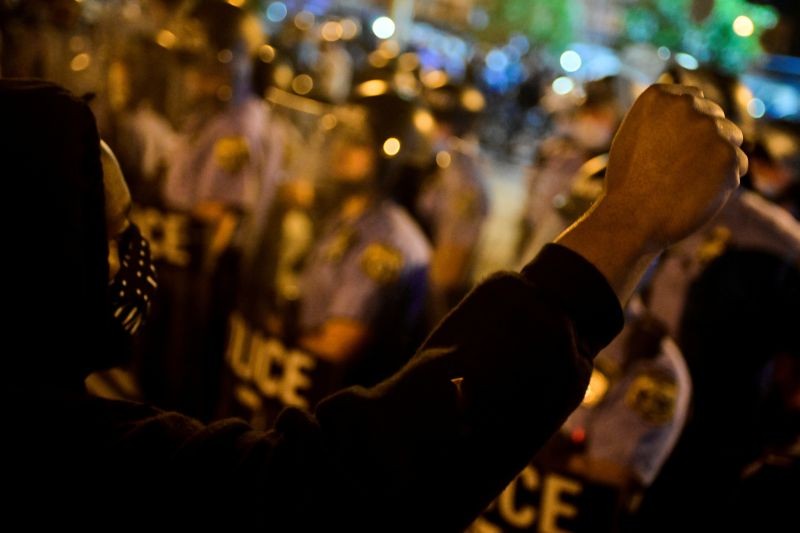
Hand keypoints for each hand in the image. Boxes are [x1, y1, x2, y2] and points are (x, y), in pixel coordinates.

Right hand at [555, 84, 746, 301]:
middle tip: (678, 169)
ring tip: (688, 181)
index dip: (685, 124)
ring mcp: (710, 128)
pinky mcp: (728, 155)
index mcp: (659, 96)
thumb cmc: (628, 182)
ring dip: (718, 156)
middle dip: (703, 140)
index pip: (691, 98)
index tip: (670, 147)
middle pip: (714, 116)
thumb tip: (694, 103)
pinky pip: (738, 163)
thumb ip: (662, 116)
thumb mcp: (634, 136)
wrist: (633, 217)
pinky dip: (724, 179)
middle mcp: (686, 105)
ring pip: (731, 137)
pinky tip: (698, 192)